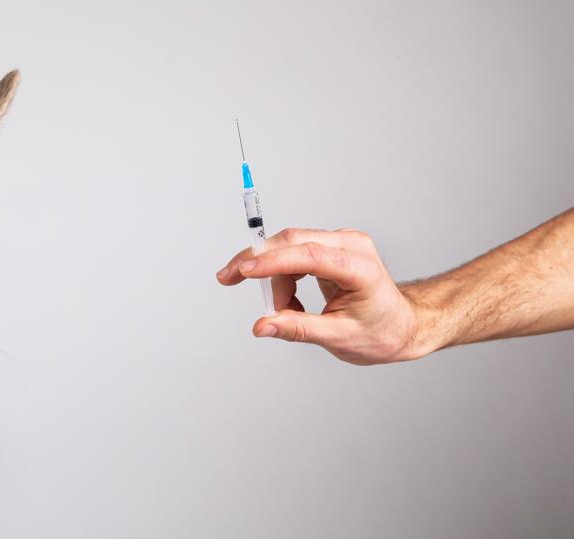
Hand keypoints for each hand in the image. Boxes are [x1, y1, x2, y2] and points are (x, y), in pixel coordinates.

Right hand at [216, 228, 424, 364]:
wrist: (403, 325)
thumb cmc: (380, 333)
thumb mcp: (339, 339)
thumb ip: (298, 329)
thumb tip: (261, 326)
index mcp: (360, 268)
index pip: (309, 255)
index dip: (273, 262)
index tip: (243, 271)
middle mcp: (351, 245)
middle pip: (292, 241)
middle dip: (256, 261)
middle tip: (227, 278)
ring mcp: (341, 242)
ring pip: (288, 248)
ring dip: (274, 279)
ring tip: (283, 310)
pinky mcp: (330, 246)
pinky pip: (293, 254)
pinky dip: (283, 277)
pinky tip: (291, 301)